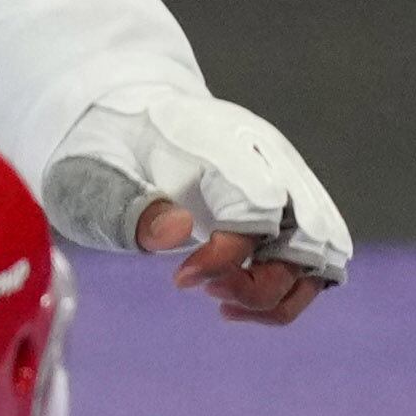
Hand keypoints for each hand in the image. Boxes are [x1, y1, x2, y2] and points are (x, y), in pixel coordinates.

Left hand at [43, 91, 350, 329]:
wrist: (132, 112)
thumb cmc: (107, 148)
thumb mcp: (91, 174)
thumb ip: (130, 206)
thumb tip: (179, 233)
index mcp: (224, 141)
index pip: (259, 205)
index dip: (227, 255)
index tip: (179, 281)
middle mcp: (270, 158)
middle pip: (310, 234)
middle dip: (263, 283)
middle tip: (209, 293)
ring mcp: (287, 180)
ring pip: (324, 251)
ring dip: (282, 294)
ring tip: (222, 303)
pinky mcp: (288, 205)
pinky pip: (315, 256)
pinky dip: (288, 289)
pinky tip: (235, 298)